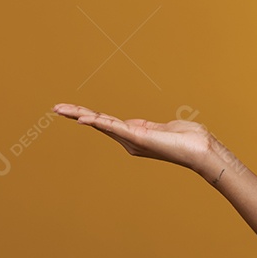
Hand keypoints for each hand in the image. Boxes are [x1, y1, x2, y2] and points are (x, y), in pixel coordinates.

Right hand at [52, 103, 237, 179]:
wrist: (201, 150)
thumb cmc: (190, 140)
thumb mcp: (165, 128)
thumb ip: (150, 128)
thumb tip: (144, 127)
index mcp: (134, 135)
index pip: (106, 122)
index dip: (88, 115)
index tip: (72, 110)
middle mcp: (129, 140)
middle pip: (98, 122)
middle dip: (76, 114)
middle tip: (55, 107)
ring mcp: (132, 139)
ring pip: (101, 123)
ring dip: (79, 115)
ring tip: (61, 109)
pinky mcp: (138, 136)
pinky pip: (114, 127)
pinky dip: (98, 122)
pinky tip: (83, 119)